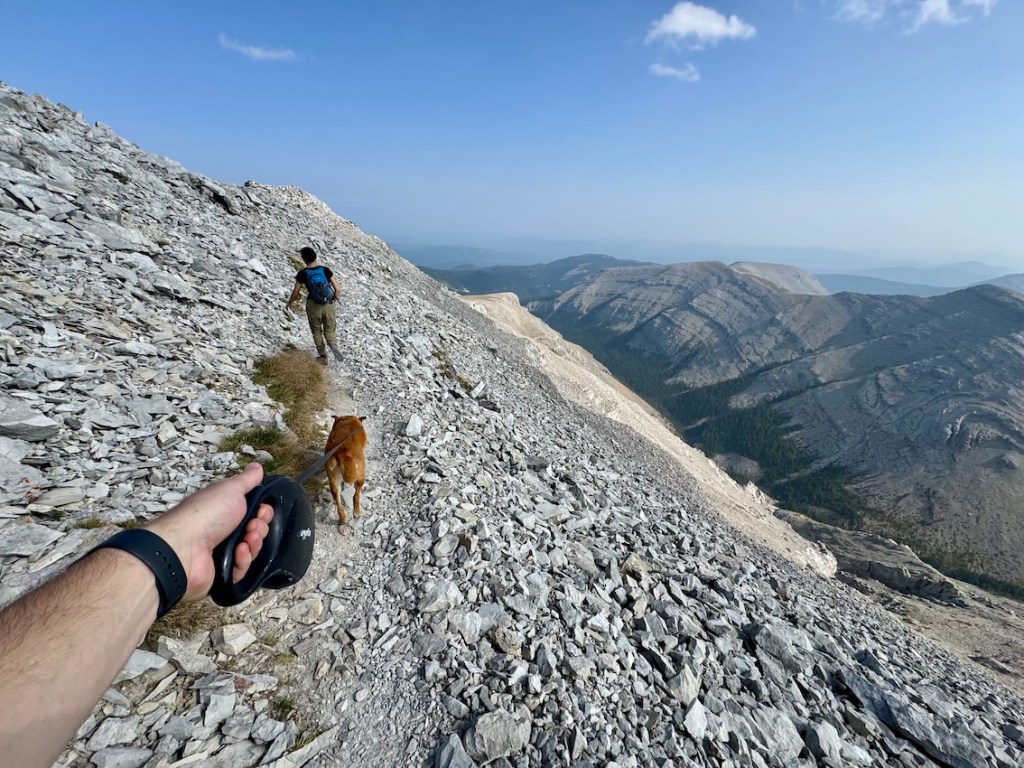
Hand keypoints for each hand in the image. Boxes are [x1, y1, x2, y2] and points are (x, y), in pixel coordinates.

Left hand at [143, 463, 273, 600]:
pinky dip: (243, 560)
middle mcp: (223, 531)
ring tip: (245, 540)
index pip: (254, 514)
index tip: (262, 511)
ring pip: (251, 551)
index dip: (263, 513)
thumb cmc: (207, 513)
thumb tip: (257, 466)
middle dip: (259, 528)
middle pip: (255, 532)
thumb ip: (247, 480)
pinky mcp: (221, 574)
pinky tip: (237, 553)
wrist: (185, 546)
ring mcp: (221, 554)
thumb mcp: (230, 489)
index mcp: (225, 511)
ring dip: (254, 544)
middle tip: (252, 526)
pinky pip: (242, 570)